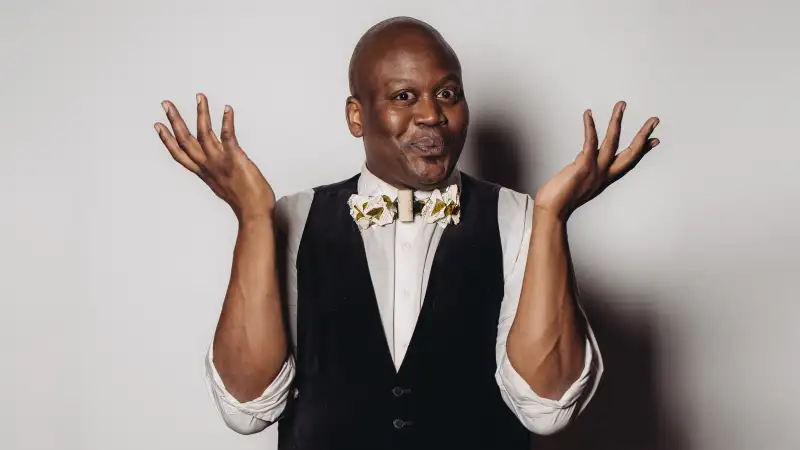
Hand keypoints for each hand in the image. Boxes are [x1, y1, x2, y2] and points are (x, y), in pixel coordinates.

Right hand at [154, 94, 275, 221]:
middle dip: (175, 121)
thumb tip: (218, 160)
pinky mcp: (235, 159)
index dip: (167, 140)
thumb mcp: (225, 184)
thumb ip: (219, 169)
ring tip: (199, 96)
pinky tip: (227, 109)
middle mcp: (209, 166)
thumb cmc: (245, 201)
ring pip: (204, 134)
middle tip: (165, 103)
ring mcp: (220, 162)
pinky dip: (227, 122)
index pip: (180, 154)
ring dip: (201, 113)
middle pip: (185, 141)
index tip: (158, 125)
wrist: (255, 214)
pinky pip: (228, 137)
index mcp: (205, 172)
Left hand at [533, 101, 659, 220]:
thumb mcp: (579, 179)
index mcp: (605, 178)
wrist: (552, 210)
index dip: (643, 150)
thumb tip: (584, 154)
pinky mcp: (583, 166)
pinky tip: (588, 114)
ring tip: (621, 105)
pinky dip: (590, 127)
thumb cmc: (560, 197)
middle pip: (630, 152)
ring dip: (617, 121)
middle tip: (654, 119)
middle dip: (643, 135)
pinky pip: (590, 142)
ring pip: (612, 142)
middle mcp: (604, 174)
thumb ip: (585, 166)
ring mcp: (595, 170)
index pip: (629, 162)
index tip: (656, 140)